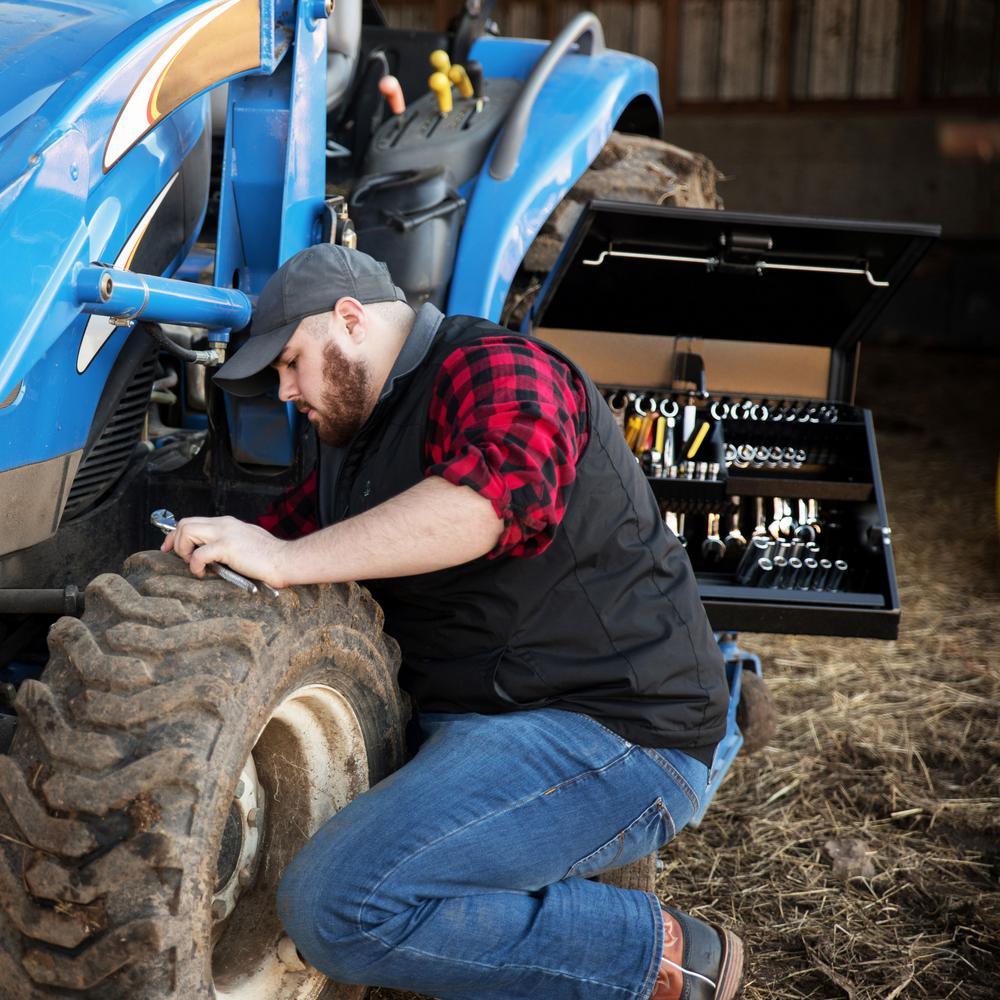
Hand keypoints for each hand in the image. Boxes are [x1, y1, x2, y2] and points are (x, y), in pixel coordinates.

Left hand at [161, 516, 289, 588]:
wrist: (287, 560)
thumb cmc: (271, 557)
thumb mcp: (247, 542)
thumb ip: (230, 544)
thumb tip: (215, 555)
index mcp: (228, 524)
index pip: (192, 521)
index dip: (176, 535)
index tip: (170, 549)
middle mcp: (224, 524)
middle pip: (184, 523)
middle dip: (175, 542)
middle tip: (183, 559)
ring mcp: (225, 534)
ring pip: (186, 532)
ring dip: (184, 551)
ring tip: (196, 565)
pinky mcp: (227, 547)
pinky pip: (198, 554)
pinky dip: (195, 565)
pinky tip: (204, 573)